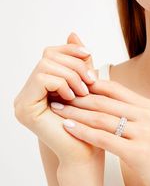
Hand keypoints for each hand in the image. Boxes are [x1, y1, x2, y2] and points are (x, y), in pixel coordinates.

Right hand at [14, 33, 101, 163]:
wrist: (86, 152)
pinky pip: (42, 78)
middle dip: (74, 65)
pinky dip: (62, 83)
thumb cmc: (89, 121)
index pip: (50, 54)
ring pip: (45, 65)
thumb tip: (73, 33)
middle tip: (90, 82)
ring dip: (71, 75)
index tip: (89, 55)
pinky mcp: (25, 108)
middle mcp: (29, 91)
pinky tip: (73, 97)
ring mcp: (24, 99)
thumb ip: (78, 62)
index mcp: (43, 86)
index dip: (70, 50)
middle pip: (48, 56)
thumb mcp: (86, 85)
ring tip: (83, 92)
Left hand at [50, 79, 149, 185]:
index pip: (113, 88)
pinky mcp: (139, 152)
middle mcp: (146, 114)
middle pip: (104, 101)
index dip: (90, 85)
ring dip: (76, 113)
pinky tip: (69, 128)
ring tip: (58, 110)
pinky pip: (105, 139)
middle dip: (77, 98)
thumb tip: (108, 105)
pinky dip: (84, 133)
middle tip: (58, 96)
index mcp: (148, 106)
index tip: (71, 86)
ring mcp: (144, 132)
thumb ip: (132, 113)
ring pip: (101, 118)